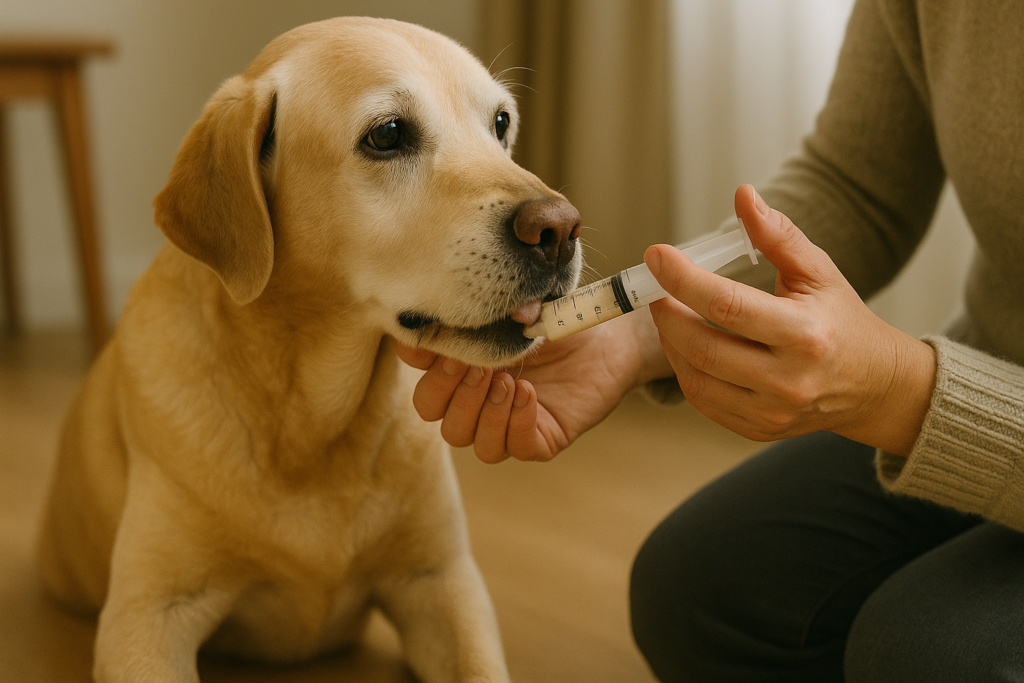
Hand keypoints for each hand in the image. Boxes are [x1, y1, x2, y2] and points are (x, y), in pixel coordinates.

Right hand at [395, 307, 670, 462]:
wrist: (611, 336)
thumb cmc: (560, 316)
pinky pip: (511, 447)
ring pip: (463, 436)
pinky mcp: (537, 439)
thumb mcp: (519, 306)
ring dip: (477, 409)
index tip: (437, 340)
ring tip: (505, 380)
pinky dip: (514, 422)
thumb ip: (483, 313)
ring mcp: (503, 421)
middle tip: (474, 365)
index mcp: (462, 361)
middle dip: (446, 388)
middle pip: (431, 410)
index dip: (420, 356)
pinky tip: (529, 393)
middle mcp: (474, 396)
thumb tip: (443, 317)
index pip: (420, 367)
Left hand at [645, 184, 935, 454]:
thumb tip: (742, 195)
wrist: (873, 386)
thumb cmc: (841, 320)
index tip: (656, 255)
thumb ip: (778, 235)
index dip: (683, 279)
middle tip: (656, 292)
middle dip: (667, 315)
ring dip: (671, 343)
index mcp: (805, 334)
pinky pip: (703, 401)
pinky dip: (686, 370)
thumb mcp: (818, 271)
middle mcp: (788, 379)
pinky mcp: (758, 429)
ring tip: (669, 316)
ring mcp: (772, 411)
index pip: (728, 305)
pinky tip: (687, 347)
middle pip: (703, 347)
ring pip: (696, 378)